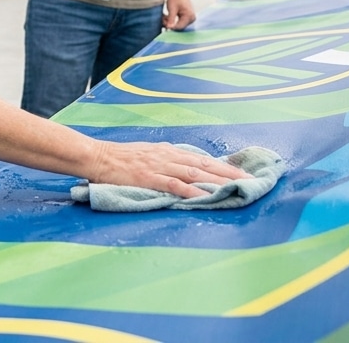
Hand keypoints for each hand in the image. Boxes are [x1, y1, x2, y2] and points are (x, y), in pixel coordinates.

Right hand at [87, 140, 249, 198]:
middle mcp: (169, 156)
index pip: (203, 158)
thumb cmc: (120, 158)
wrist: (97, 156)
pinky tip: (204, 197)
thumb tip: (184, 167)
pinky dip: (191, 191)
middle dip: (230, 173)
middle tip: (251, 181)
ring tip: (236, 188)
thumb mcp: (148, 154)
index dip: (225, 166)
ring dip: (218, 181)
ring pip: (196, 173)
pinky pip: (174, 185)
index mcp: (169, 151)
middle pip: (206, 164)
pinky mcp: (149, 177)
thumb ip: (167, 160)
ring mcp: (160, 166)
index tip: (243, 173)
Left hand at [163, 0, 195, 29]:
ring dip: (170, 22)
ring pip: (178, 25)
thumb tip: (169, 28)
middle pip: (179, 26)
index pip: (180, 26)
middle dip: (170, 24)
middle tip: (163, 19)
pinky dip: (172, 21)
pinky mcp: (186, 18)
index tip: (164, 25)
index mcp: (189, 16)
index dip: (171, 27)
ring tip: (164, 17)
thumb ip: (171, 18)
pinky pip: (178, 23)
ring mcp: (190, 19)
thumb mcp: (172, 8)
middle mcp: (191, 19)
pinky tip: (167, 17)